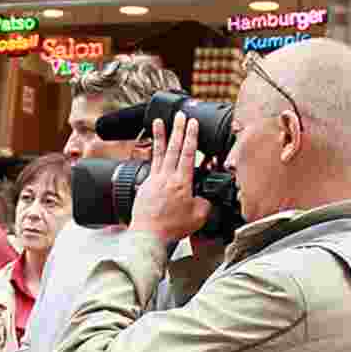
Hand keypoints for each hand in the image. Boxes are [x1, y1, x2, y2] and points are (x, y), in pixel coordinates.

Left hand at [130, 113, 210, 243]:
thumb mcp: (198, 217)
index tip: (193, 124)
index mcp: (182, 182)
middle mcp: (167, 177)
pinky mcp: (145, 186)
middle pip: (173, 148)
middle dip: (178, 130)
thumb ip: (205, 204)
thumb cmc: (172, 228)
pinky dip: (151, 154)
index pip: (188, 154)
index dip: (191, 137)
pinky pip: (150, 165)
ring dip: (160, 136)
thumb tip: (206, 198)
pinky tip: (152, 149)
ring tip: (158, 121)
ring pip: (158, 153)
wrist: (149, 236)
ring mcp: (154, 180)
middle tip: (180, 115)